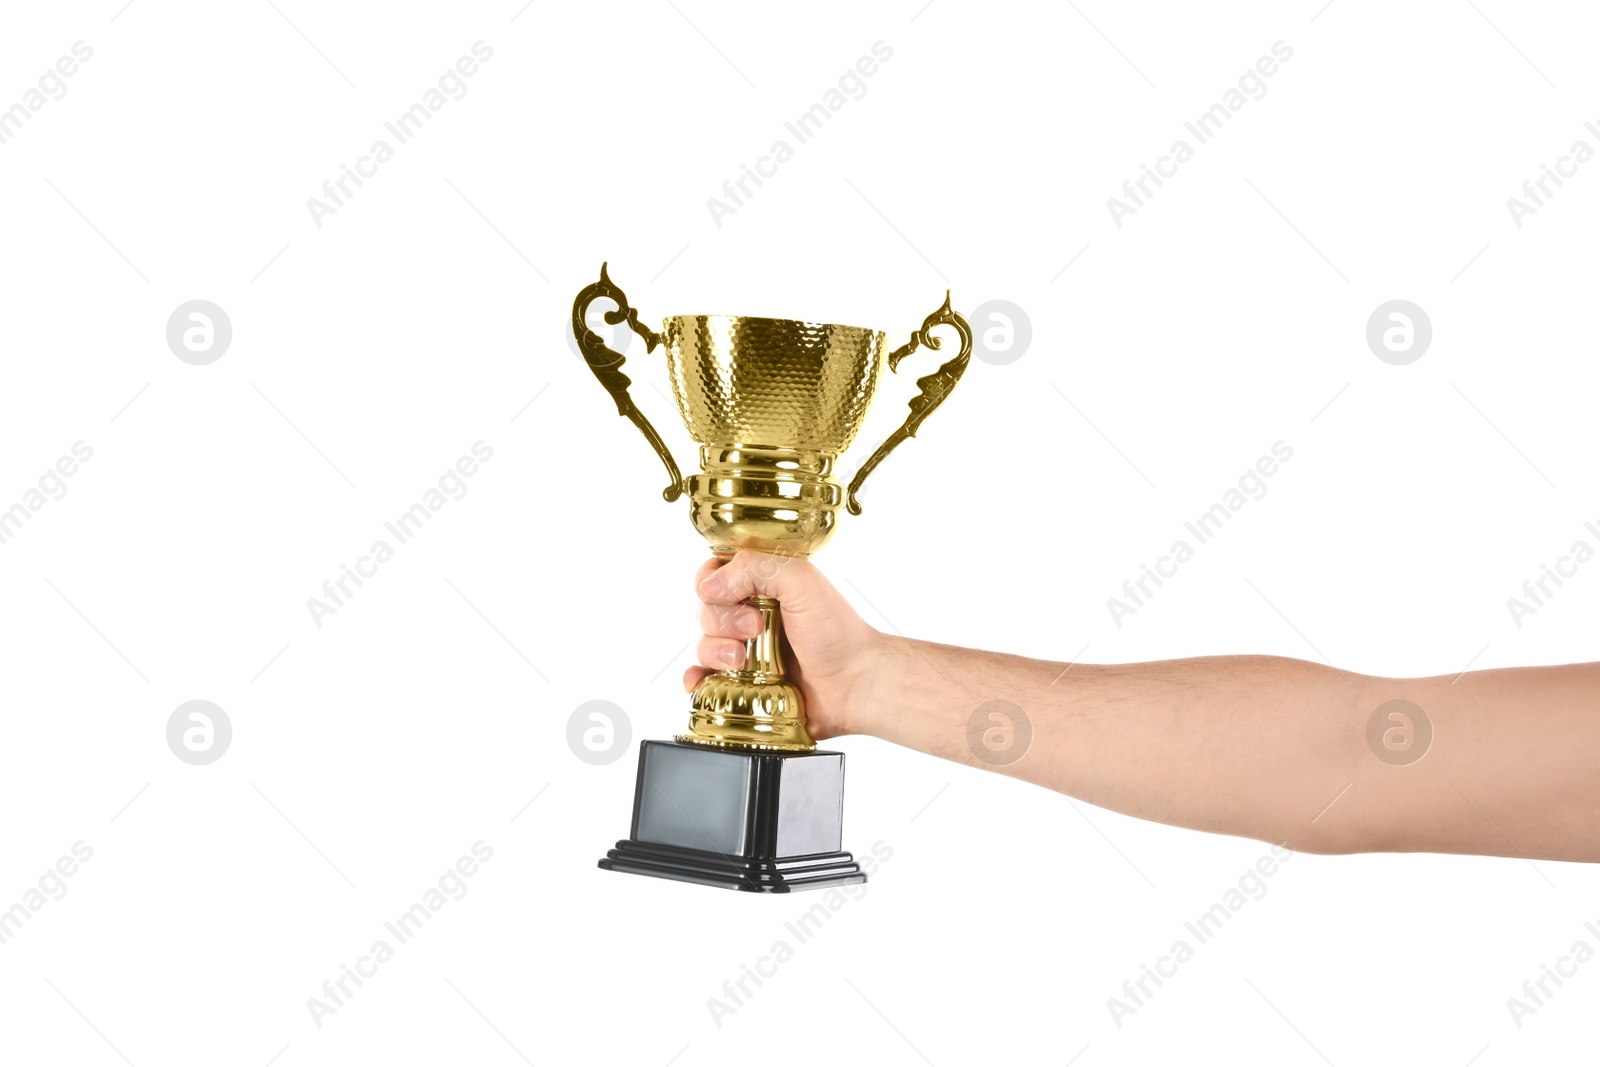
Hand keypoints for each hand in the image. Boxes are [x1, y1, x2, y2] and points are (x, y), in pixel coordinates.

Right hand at [683, 551, 882, 739]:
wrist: (855, 685)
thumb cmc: (837, 633)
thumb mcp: (802, 581)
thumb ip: (755, 567)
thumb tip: (709, 586)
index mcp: (762, 585)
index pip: (714, 573)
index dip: (713, 582)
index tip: (735, 594)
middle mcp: (749, 615)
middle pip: (705, 609)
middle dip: (723, 620)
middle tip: (756, 628)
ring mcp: (744, 651)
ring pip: (702, 644)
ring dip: (715, 651)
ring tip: (743, 662)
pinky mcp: (742, 683)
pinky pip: (703, 679)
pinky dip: (695, 679)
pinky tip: (699, 681)